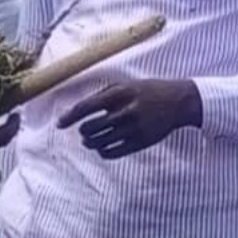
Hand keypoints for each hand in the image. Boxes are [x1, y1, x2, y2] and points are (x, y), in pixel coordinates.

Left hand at [57, 79, 201, 158]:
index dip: (70, 117)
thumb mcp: (126, 85)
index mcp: (120, 93)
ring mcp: (134, 128)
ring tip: (91, 140)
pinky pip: (113, 153)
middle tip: (84, 132)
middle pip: (90, 128)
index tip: (59, 124)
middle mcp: (126, 111)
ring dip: (90, 143)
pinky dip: (103, 152)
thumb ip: (103, 95)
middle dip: (83, 131)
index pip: (86, 107)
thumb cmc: (146, 91)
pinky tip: (103, 148)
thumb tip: (76, 110)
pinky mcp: (141, 142)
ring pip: (100, 143)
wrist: (178, 101)